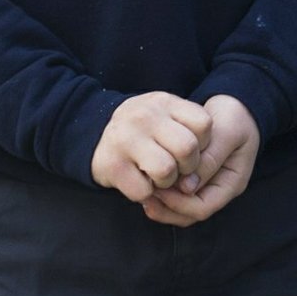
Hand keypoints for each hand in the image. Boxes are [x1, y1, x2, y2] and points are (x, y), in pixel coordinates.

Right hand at [92, 92, 209, 204]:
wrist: (93, 133)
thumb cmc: (144, 129)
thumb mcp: (167, 116)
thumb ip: (190, 131)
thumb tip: (198, 175)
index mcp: (164, 102)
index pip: (203, 124)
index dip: (203, 143)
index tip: (189, 149)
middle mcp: (144, 117)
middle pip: (187, 148)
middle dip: (188, 166)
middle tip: (176, 167)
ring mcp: (125, 140)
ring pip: (166, 170)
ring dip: (167, 182)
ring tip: (158, 176)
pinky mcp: (112, 165)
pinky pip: (143, 191)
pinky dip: (146, 193)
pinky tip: (140, 181)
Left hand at [145, 94, 258, 225]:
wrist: (235, 104)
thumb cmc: (234, 116)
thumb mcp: (227, 132)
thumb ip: (210, 159)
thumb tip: (186, 187)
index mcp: (232, 183)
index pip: (203, 207)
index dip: (179, 204)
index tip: (160, 188)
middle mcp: (218, 190)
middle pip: (189, 214)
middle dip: (165, 208)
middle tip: (144, 194)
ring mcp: (205, 185)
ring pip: (180, 209)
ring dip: (161, 203)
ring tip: (143, 189)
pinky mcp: (192, 177)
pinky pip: (175, 194)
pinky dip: (161, 192)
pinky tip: (148, 180)